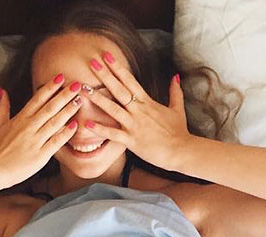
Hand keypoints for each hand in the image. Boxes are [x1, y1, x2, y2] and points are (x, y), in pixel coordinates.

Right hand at [0, 77, 83, 188]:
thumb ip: (3, 107)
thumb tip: (3, 90)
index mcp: (20, 118)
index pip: (37, 99)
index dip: (50, 87)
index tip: (60, 77)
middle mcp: (29, 127)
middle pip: (49, 108)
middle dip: (64, 95)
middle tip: (77, 85)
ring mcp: (35, 140)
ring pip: (54, 122)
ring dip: (68, 111)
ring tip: (79, 101)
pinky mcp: (41, 154)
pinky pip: (55, 142)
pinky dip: (65, 133)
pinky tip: (75, 125)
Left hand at [82, 53, 190, 171]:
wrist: (181, 150)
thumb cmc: (179, 132)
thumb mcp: (178, 109)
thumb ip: (175, 91)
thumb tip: (175, 76)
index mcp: (148, 102)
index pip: (130, 81)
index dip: (118, 68)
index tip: (107, 56)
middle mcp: (139, 111)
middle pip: (119, 90)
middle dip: (105, 75)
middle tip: (92, 62)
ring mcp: (134, 125)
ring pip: (113, 109)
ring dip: (98, 98)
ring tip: (83, 89)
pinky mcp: (131, 140)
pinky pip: (113, 133)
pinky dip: (100, 129)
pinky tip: (87, 123)